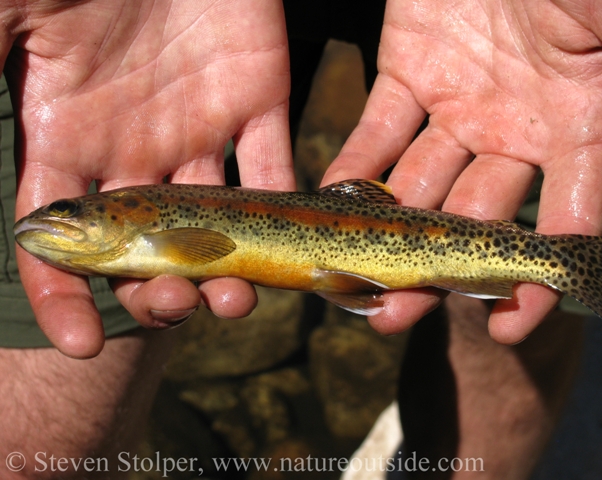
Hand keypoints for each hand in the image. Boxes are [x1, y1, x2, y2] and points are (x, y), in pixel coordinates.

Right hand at [5, 0, 293, 356]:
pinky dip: (288, 205)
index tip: (81, 342)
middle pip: (149, 244)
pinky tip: (292, 242)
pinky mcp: (258, 100)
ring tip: (239, 299)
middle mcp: (136, 148)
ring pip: (217, 221)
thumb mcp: (6, 15)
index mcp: (69, 137)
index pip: (60, 238)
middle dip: (161, 288)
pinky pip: (276, 166)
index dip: (63, 294)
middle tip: (178, 306)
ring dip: (229, 267)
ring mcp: (199, 130)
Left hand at [324, 0, 601, 342]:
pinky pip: (376, 131)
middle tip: (393, 315)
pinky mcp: (408, 70)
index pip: (559, 223)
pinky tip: (326, 206)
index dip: (535, 279)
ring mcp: (460, 103)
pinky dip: (352, 168)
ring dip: (383, 231)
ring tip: (347, 275)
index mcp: (578, 124)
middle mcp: (517, 128)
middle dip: (434, 268)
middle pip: (472, 218)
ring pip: (417, 185)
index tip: (504, 326)